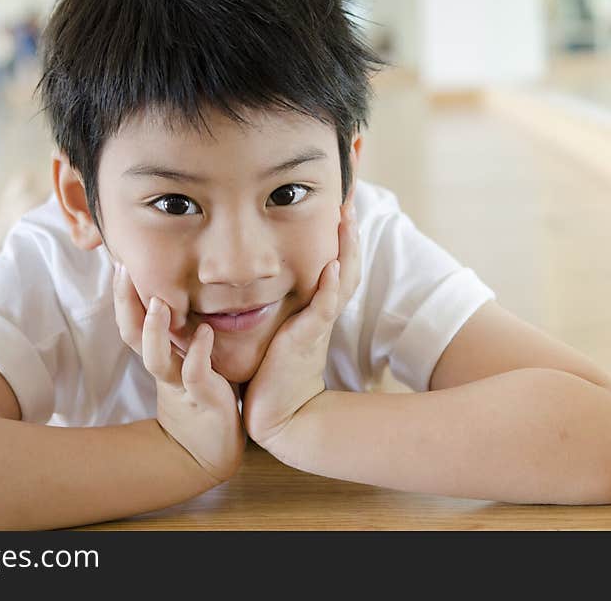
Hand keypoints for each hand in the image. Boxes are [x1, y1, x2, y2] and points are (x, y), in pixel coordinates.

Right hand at [112, 264, 244, 483]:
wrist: (209, 451)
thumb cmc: (203, 396)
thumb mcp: (189, 357)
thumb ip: (184, 330)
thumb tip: (184, 291)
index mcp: (159, 354)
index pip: (133, 321)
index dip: (124, 295)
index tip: (121, 259)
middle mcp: (164, 367)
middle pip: (133, 334)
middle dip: (125, 302)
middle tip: (122, 268)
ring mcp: (180, 384)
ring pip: (156, 358)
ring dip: (154, 330)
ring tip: (157, 301)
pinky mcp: (203, 398)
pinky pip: (195, 375)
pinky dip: (199, 354)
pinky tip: (206, 333)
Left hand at [242, 199, 361, 449]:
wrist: (278, 413)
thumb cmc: (273, 372)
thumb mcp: (277, 330)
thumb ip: (276, 305)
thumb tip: (260, 276)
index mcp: (316, 308)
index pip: (335, 262)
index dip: (341, 234)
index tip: (341, 200)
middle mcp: (322, 312)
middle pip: (347, 263)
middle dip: (349, 230)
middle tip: (350, 196)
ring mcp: (318, 325)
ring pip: (342, 280)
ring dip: (346, 248)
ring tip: (347, 219)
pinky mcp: (306, 340)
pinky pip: (324, 310)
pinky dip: (331, 288)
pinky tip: (333, 266)